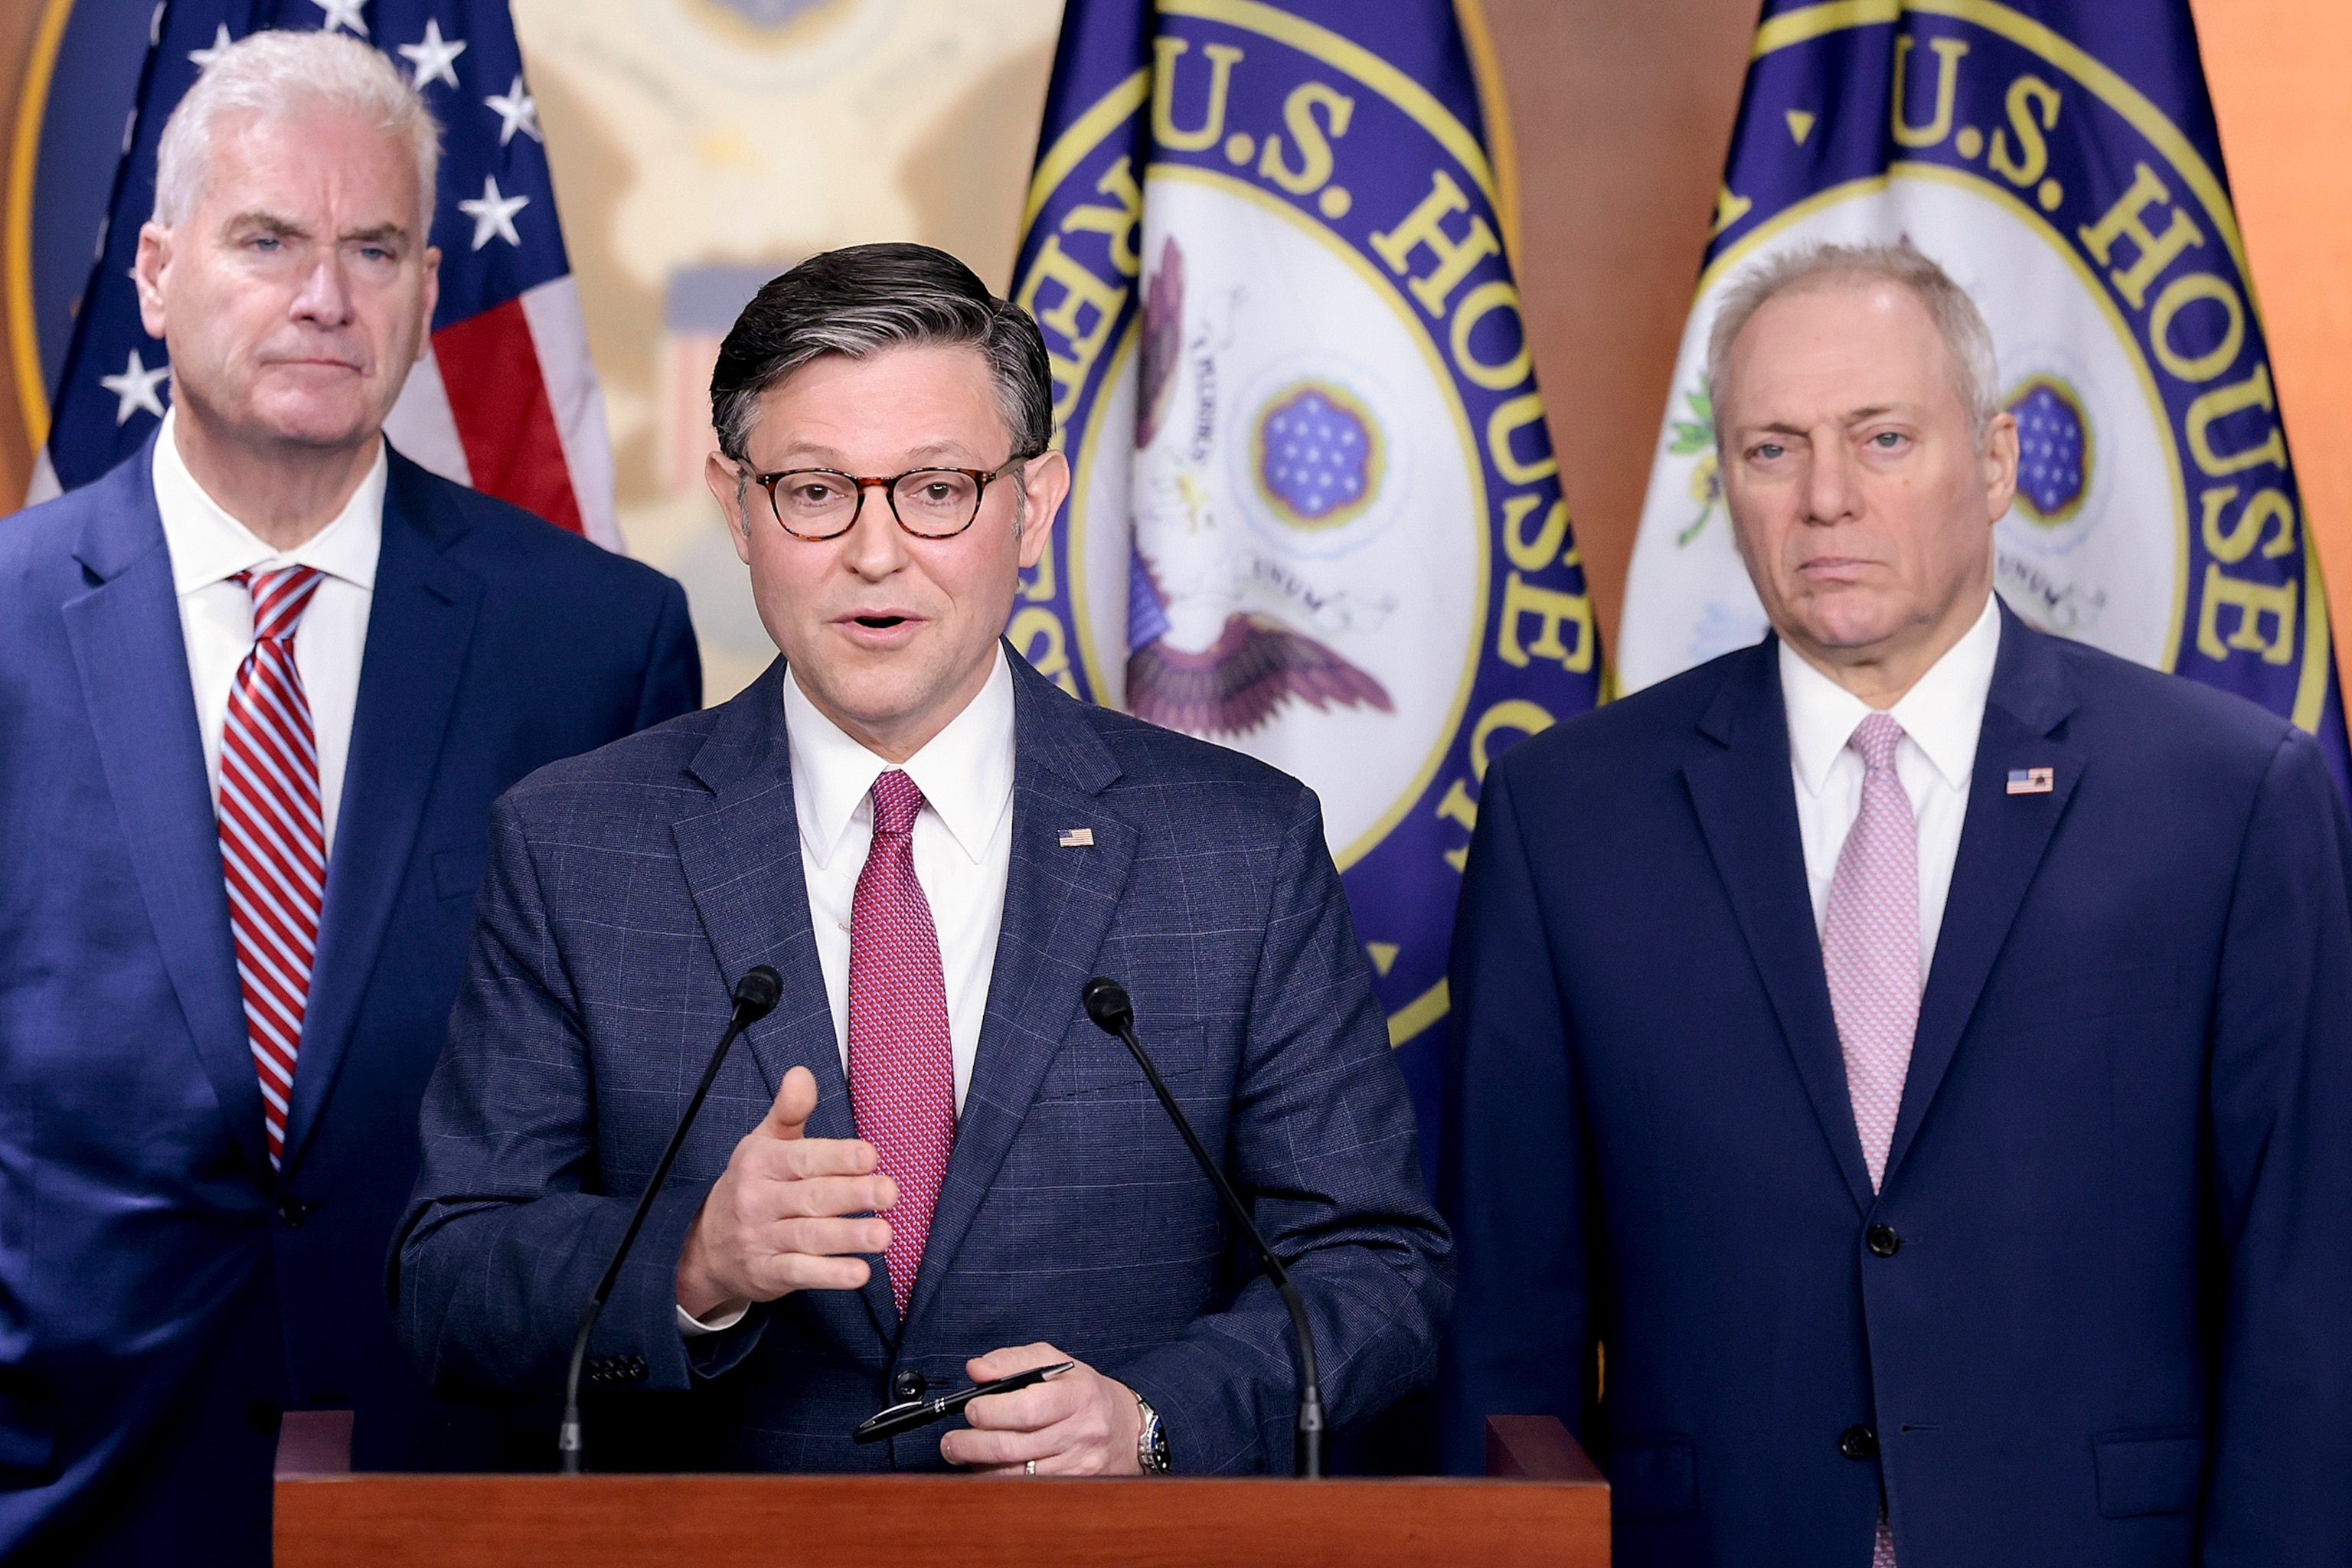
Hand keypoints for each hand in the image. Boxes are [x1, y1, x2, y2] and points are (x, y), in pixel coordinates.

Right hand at [674, 1065, 896, 1319]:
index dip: (836, 1157)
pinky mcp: (769, 1274)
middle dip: (852, 1195)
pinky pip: (801, 1274)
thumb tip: (802, 1073)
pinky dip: (830, 1275)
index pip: (801, 1159)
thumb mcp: (763, 1142)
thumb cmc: (751, 1185)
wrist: (705, 1246)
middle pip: (811, 1198)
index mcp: (761, 1163)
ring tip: (884, 1234)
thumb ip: (789, 1109)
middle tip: (888, 1192)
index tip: (869, 1156)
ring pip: (809, 1237)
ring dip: (848, 1237)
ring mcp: (763, 1240)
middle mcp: (759, 1201)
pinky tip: (860, 1272)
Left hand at [939, 1343, 1143, 1476]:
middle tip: (950, 1442)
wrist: (1127, 1429)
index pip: (1027, 1408)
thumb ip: (1013, 1360)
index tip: (970, 1409)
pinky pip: (1026, 1488)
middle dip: (972, 1445)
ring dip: (979, 1466)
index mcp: (1077, 1395)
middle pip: (1015, 1447)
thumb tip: (976, 1369)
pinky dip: (998, 1479)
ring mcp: (1077, 1464)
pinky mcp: (1072, 1486)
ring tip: (960, 1453)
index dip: (991, 1411)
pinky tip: (985, 1468)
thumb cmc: (1083, 1392)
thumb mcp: (1055, 1361)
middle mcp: (1080, 1432)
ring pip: (1016, 1473)